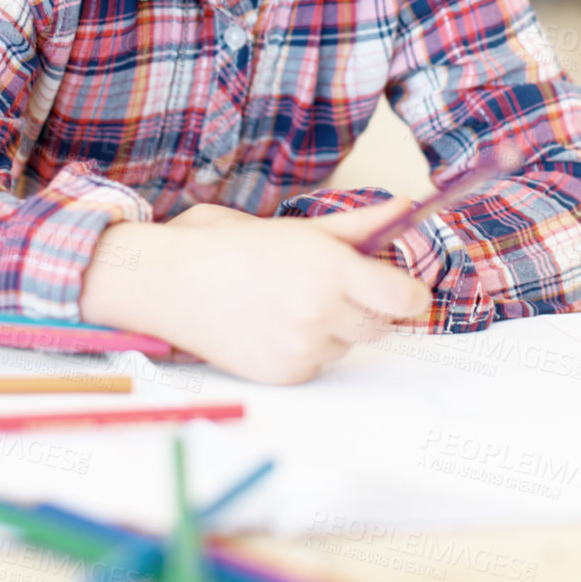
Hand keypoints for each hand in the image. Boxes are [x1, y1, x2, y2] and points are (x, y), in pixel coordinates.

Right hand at [80, 198, 430, 384]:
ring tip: (291, 302)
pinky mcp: (285, 374)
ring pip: (349, 345)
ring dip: (336, 328)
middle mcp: (320, 313)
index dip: (410, 294)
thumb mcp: (298, 229)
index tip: (402, 289)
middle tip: (335, 287)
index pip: (404, 298)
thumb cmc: (231, 249)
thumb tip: (403, 207)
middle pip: (382, 325)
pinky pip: (319, 364)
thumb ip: (357, 226)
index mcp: (330, 269)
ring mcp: (302, 348)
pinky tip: (273, 324)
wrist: (170, 283)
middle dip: (369, 307)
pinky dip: (307, 348)